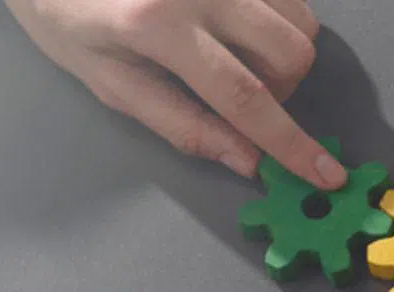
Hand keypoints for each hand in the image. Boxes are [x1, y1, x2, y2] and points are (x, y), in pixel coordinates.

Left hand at [7, 0, 344, 186]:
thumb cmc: (68, 17)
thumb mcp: (110, 81)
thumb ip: (182, 123)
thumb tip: (246, 160)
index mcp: (156, 27)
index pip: (243, 96)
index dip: (289, 142)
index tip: (325, 173)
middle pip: (289, 55)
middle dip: (282, 91)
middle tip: (241, 93)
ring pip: (301, 21)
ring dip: (283, 54)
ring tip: (235, 52)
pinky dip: (278, 20)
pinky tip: (237, 24)